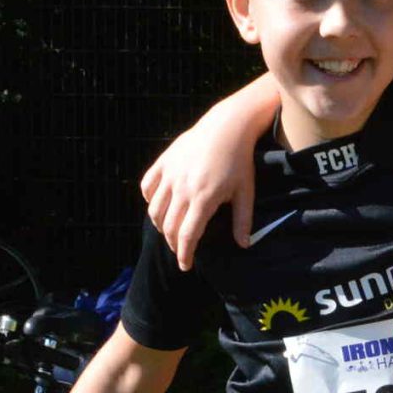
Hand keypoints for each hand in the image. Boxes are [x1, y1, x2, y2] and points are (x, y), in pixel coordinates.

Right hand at [140, 117, 259, 270]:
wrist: (227, 126)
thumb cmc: (240, 161)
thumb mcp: (246, 192)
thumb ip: (243, 220)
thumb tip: (244, 245)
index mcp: (203, 199)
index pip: (187, 236)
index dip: (184, 255)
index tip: (185, 266)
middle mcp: (182, 188)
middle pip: (169, 227)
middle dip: (174, 244)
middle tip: (181, 250)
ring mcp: (170, 174)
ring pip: (155, 210)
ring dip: (160, 225)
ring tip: (170, 230)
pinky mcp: (164, 162)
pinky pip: (147, 186)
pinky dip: (150, 200)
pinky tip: (159, 205)